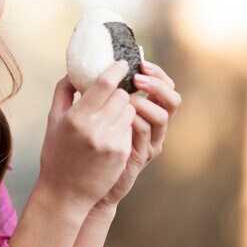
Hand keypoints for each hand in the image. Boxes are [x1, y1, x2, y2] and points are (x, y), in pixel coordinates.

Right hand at [36, 61, 135, 214]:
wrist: (65, 193)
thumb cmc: (57, 154)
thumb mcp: (53, 122)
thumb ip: (63, 93)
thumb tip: (75, 71)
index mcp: (76, 118)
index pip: (105, 84)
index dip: (117, 70)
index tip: (122, 63)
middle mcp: (95, 129)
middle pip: (122, 96)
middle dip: (119, 92)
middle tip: (113, 94)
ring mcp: (111, 142)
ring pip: (130, 111)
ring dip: (123, 109)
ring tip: (111, 116)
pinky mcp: (122, 153)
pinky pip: (130, 128)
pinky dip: (124, 126)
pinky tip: (112, 134)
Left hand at [91, 60, 181, 214]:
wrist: (79, 185)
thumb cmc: (81, 149)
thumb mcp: (84, 116)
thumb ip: (87, 94)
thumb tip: (76, 69)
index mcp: (142, 112)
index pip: (161, 85)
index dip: (155, 72)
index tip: (140, 62)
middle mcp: (150, 126)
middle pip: (171, 98)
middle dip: (157, 83)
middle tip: (138, 77)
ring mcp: (148, 141)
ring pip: (163, 115)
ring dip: (146, 100)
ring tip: (128, 95)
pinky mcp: (142, 155)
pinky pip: (146, 132)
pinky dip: (136, 119)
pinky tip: (122, 113)